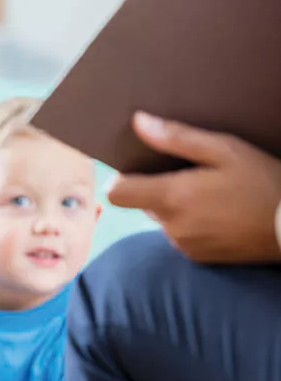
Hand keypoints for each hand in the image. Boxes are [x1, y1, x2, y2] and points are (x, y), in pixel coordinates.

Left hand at [108, 112, 280, 262]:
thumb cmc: (263, 182)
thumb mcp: (225, 150)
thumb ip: (176, 138)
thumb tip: (138, 122)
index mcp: (172, 198)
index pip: (117, 193)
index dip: (123, 178)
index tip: (140, 168)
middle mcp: (171, 226)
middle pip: (141, 203)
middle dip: (157, 188)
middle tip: (191, 174)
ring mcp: (184, 245)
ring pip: (163, 219)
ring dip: (176, 206)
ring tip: (211, 193)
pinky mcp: (198, 258)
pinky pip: (180, 235)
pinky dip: (191, 223)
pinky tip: (218, 213)